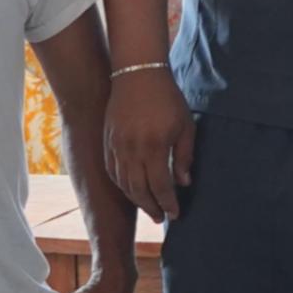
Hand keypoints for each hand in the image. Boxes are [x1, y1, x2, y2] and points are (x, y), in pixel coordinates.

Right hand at [104, 72, 194, 222]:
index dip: (167, 203)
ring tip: (149, 208)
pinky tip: (131, 190)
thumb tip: (183, 183)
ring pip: (123, 183)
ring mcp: (116, 146)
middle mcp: (131, 150)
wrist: (138, 75)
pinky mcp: (107, 141)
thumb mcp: (185, 126)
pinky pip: (112, 170)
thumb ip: (184, 156)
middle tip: (161, 218)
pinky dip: (122, 184)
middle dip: (151, 207)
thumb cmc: (167, 99)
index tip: (175, 214)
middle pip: (139, 189)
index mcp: (153, 146)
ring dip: (136, 199)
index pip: (160, 186)